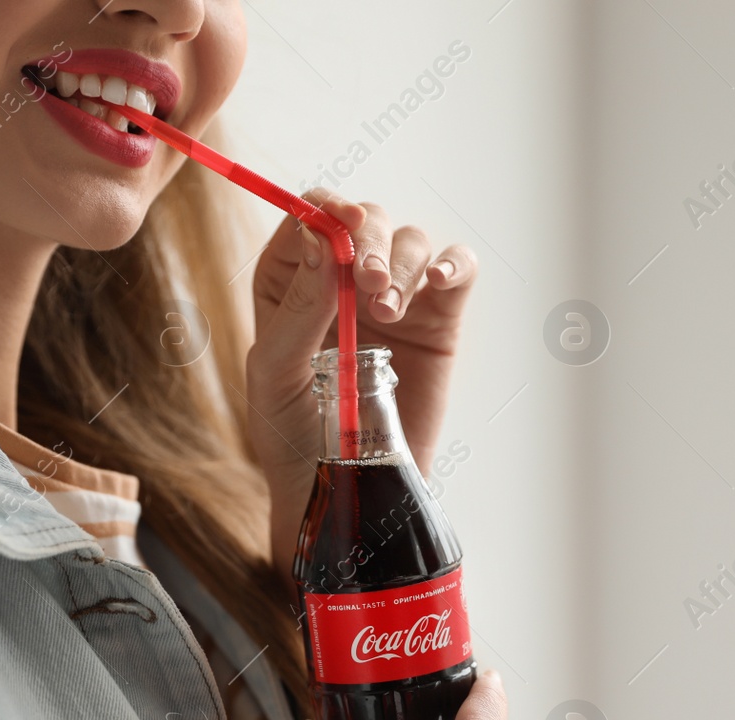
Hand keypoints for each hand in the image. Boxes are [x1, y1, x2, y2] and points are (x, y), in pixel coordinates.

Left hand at [246, 192, 478, 573]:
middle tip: (368, 284)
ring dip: (403, 263)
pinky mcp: (438, 321)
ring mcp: (396, 298)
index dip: (327, 210)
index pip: (311, 216)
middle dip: (368, 240)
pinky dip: (455, 264)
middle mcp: (344, 280)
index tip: (339, 228)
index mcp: (291, 281)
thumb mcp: (275, 372)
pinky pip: (458, 271)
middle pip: (366, 220)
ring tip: (388, 310)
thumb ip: (297, 307)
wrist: (344, 493)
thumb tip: (322, 239)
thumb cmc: (294, 436)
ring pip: (411, 241)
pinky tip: (440, 282)